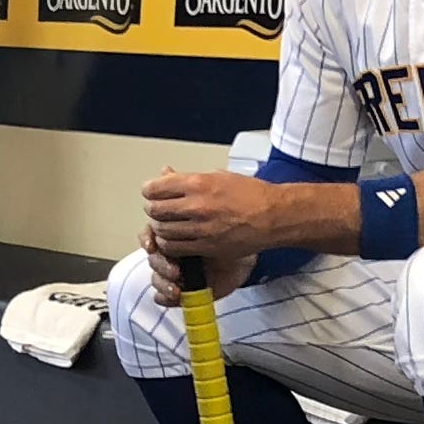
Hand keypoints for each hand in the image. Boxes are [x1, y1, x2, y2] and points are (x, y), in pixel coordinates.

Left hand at [143, 167, 277, 267]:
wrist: (274, 216)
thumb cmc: (251, 194)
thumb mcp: (219, 176)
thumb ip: (190, 178)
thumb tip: (167, 175)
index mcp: (199, 183)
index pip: (156, 188)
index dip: (149, 191)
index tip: (151, 193)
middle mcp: (197, 205)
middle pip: (155, 210)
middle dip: (153, 210)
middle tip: (157, 210)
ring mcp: (201, 228)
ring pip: (162, 231)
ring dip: (160, 229)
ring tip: (166, 226)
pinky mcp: (207, 246)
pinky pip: (175, 248)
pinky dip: (170, 245)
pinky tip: (175, 240)